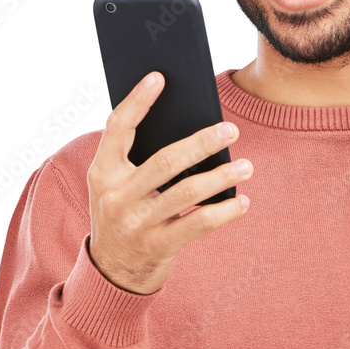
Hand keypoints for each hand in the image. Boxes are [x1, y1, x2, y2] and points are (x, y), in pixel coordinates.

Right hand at [87, 71, 252, 294]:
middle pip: (164, 161)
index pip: (118, 128)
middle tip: (230, 129)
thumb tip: (190, 125)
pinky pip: (198, 224)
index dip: (137, 101)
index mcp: (103, 172)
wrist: (112, 271)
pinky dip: (225, 211)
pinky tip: (243, 201)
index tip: (159, 77)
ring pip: (186, 192)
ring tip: (246, 165)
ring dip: (221, 176)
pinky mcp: (158, 246)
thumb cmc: (125, 213)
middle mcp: (116, 196)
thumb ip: (141, 160)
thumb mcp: (119, 186)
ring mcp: (136, 223)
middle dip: (201, 142)